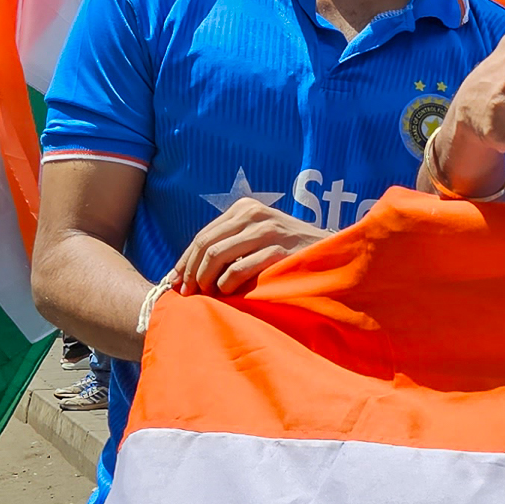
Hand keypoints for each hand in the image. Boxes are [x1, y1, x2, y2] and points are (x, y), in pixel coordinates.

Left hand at [167, 198, 326, 297]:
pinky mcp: (278, 250)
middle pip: (206, 244)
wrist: (330, 254)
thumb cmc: (288, 251)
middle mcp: (253, 214)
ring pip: (217, 255)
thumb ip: (229, 245)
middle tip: (186, 293)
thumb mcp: (258, 236)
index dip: (184, 261)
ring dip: (204, 279)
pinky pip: (239, 268)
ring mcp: (267, 230)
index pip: (203, 235)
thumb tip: (186, 270)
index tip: (174, 282)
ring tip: (204, 295)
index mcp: (245, 208)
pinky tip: (226, 293)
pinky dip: (226, 284)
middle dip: (190, 272)